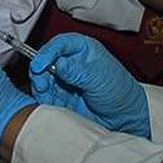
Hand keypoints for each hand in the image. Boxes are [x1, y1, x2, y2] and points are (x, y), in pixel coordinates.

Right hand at [29, 34, 150, 137]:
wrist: (124, 117)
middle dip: (40, 73)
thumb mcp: (99, 79)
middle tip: (41, 85)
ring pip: (43, 79)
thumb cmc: (119, 92)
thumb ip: (77, 71)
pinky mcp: (62, 95)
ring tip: (45, 96)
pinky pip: (46, 95)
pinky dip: (44, 100)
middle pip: (46, 61)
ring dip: (41, 87)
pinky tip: (49, 104)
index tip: (39, 66)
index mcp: (83, 49)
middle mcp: (72, 62)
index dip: (46, 53)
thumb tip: (58, 63)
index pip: (59, 44)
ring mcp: (66, 79)